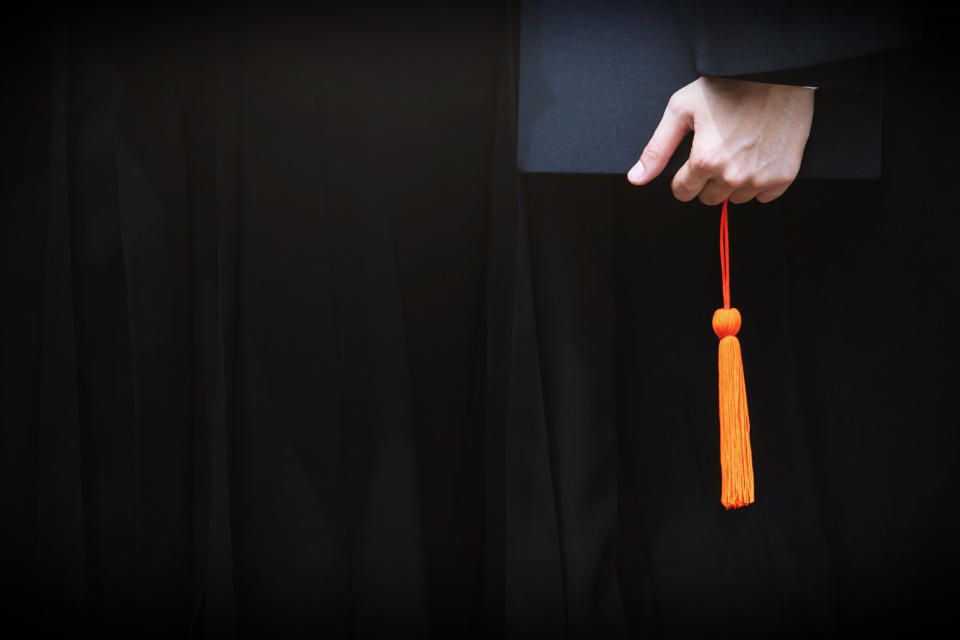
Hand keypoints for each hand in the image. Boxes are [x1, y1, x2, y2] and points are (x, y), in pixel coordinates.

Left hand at [626, 77, 813, 203]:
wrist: (775, 72)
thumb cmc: (727, 86)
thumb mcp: (681, 109)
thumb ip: (657, 149)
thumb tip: (636, 178)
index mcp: (705, 161)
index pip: (683, 192)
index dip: (684, 177)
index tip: (693, 159)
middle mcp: (733, 175)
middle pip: (710, 198)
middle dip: (708, 180)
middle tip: (718, 150)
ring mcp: (760, 177)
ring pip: (736, 198)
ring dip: (734, 182)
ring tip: (739, 149)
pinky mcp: (784, 175)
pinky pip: (764, 195)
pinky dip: (760, 181)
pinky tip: (758, 155)